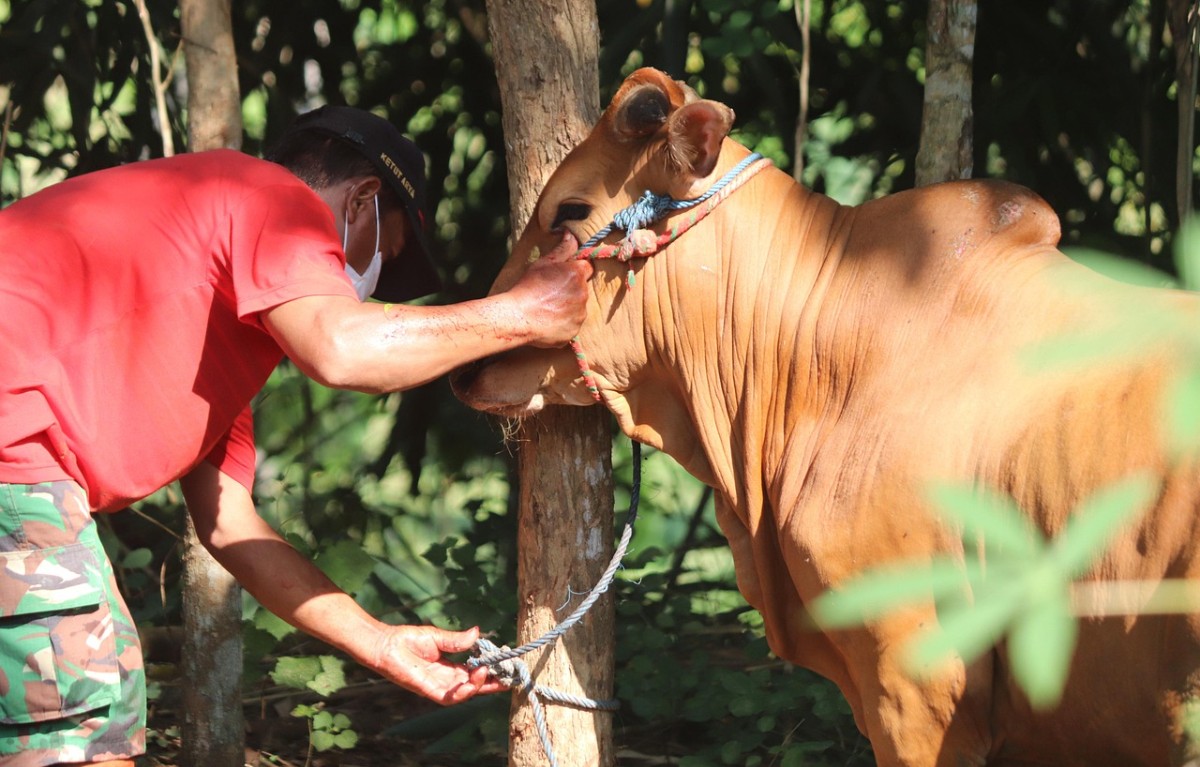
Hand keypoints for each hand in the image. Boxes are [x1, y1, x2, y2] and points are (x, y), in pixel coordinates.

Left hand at [369, 624, 507, 704]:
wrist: (385, 645)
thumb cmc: (407, 639)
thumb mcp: (438, 637)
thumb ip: (458, 640)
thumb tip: (478, 633)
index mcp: (449, 667)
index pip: (473, 672)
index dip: (489, 670)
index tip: (504, 663)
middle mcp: (446, 679)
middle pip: (473, 685)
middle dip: (492, 683)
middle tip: (509, 676)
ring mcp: (438, 686)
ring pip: (465, 693)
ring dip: (480, 685)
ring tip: (491, 672)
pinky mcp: (429, 690)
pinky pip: (450, 697)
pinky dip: (463, 691)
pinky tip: (474, 679)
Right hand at [510, 232, 593, 347]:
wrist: (518, 317)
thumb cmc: (528, 287)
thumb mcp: (543, 263)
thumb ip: (562, 248)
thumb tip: (571, 234)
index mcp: (577, 274)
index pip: (587, 267)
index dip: (575, 269)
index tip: (563, 275)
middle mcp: (583, 294)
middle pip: (583, 288)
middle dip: (572, 289)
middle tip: (552, 292)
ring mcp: (579, 315)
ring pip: (578, 308)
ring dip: (569, 307)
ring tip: (548, 308)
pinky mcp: (574, 331)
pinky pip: (572, 325)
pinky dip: (563, 323)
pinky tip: (549, 321)